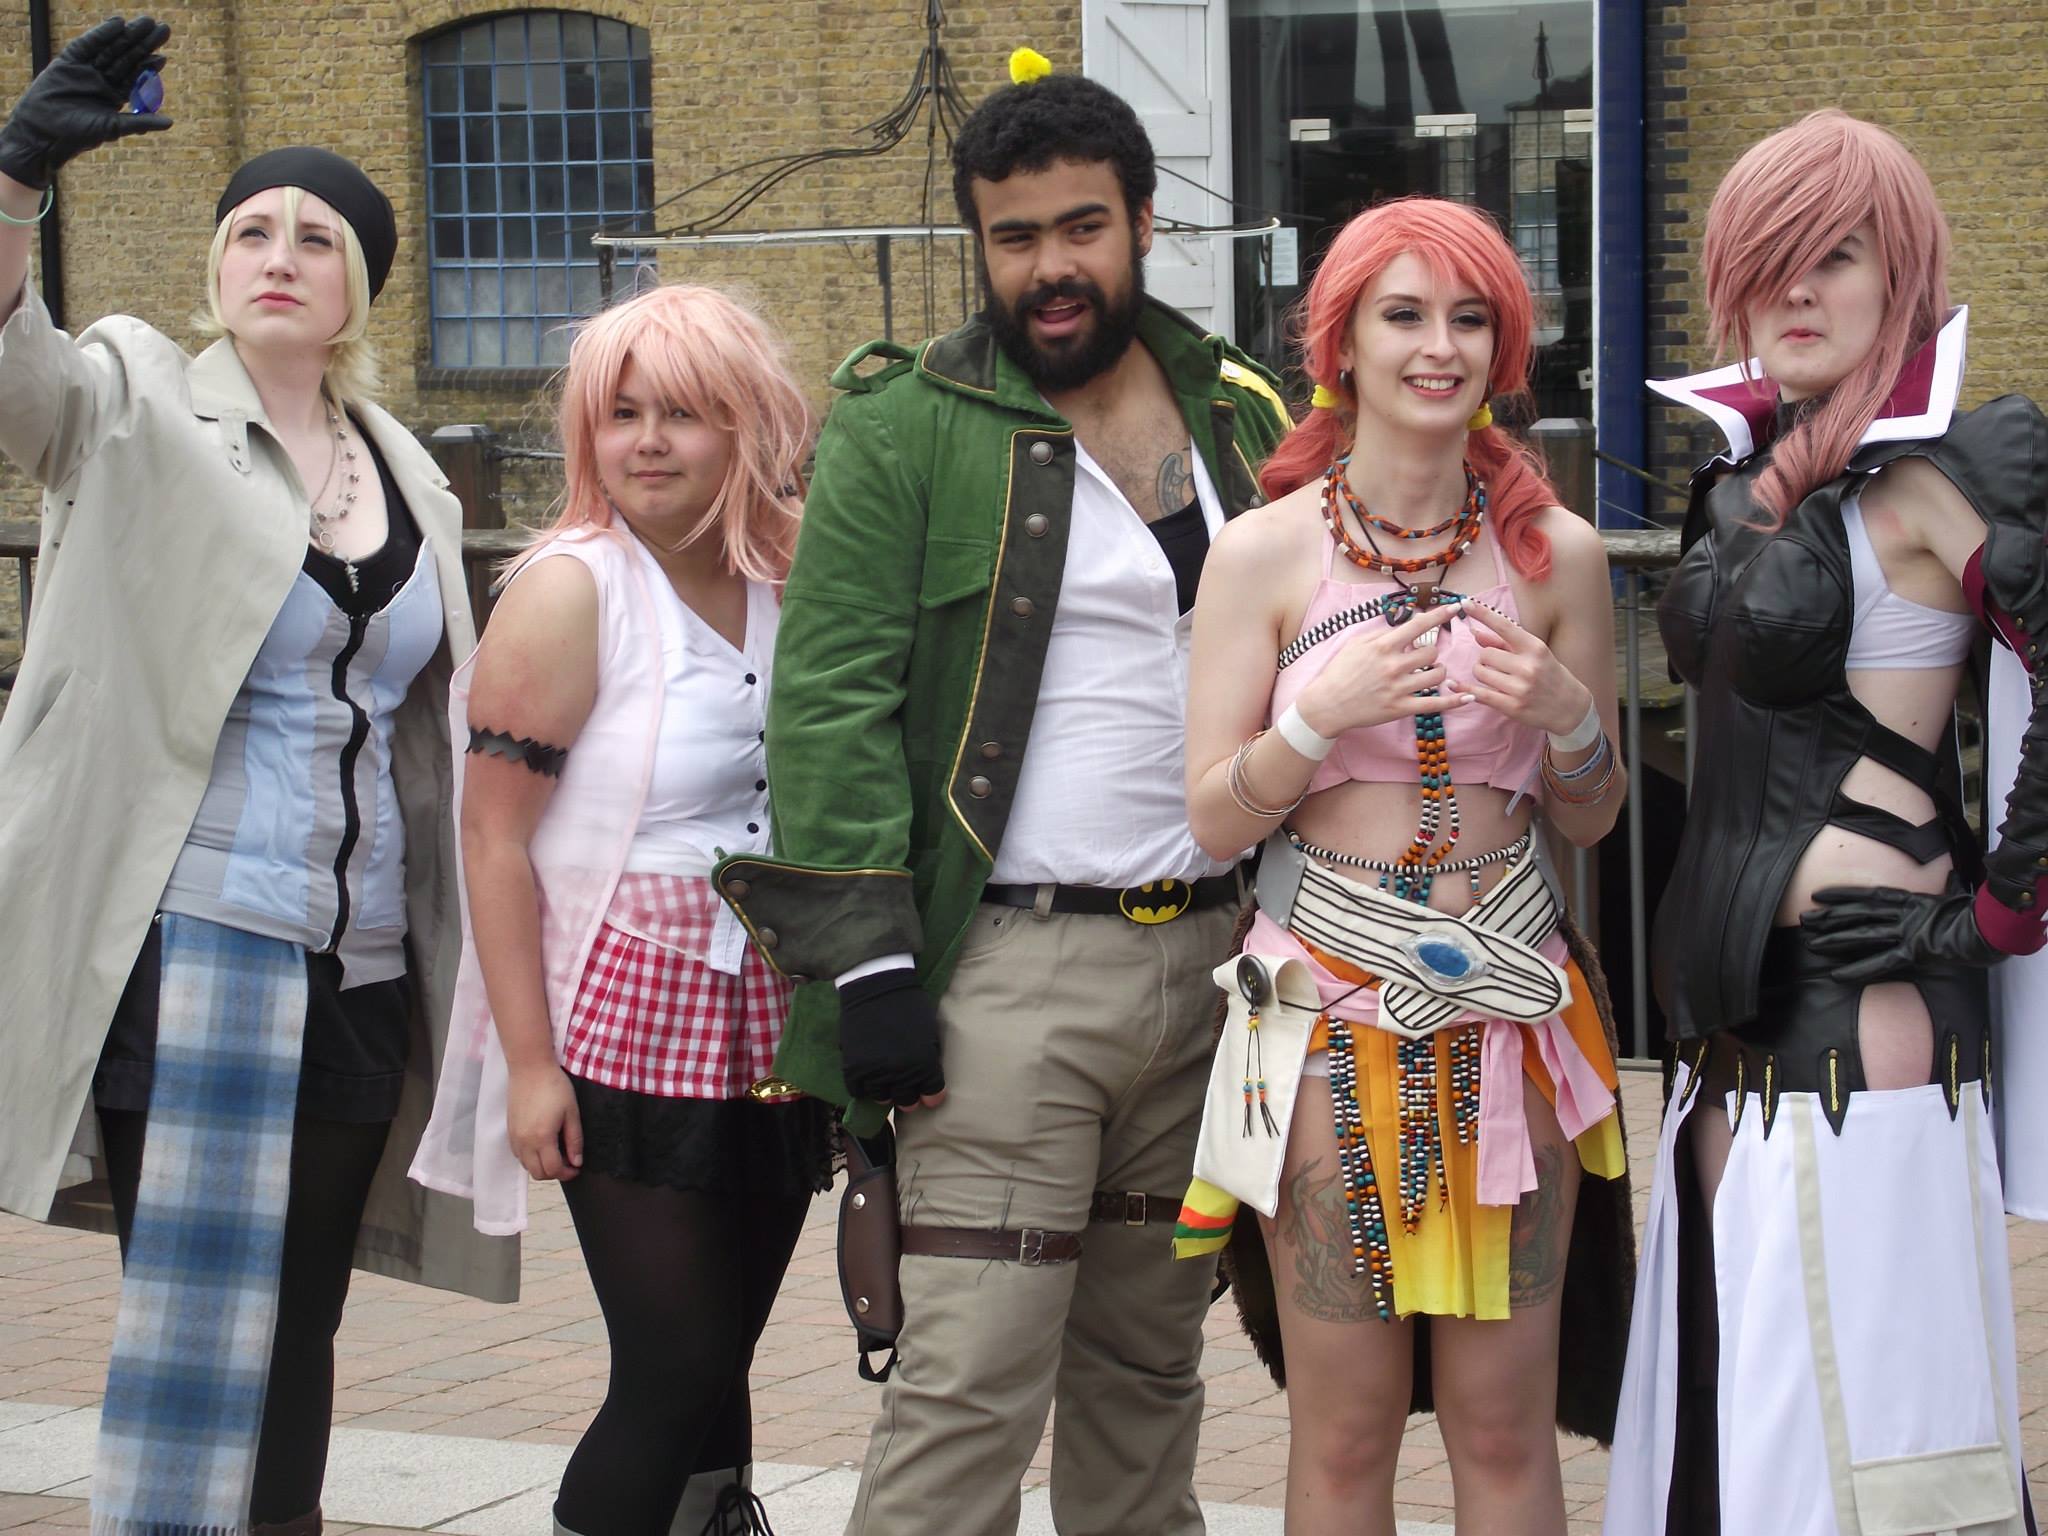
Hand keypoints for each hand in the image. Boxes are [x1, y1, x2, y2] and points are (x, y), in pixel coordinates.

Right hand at [0, 16, 170, 190]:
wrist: (45, 132)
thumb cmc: (79, 134)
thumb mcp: (113, 127)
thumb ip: (140, 121)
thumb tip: (171, 122)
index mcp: (116, 94)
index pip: (137, 76)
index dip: (150, 65)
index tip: (164, 56)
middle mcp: (104, 78)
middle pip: (128, 57)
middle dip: (145, 43)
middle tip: (163, 29)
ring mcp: (87, 68)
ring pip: (112, 48)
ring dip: (129, 35)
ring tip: (146, 22)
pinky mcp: (69, 60)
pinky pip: (89, 43)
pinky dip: (103, 33)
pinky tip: (118, 23)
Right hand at [506, 1061, 582, 1180]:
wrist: (530, 1068)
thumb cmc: (554, 1087)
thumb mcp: (572, 1112)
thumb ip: (574, 1140)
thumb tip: (576, 1162)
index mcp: (542, 1138)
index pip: (553, 1170)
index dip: (567, 1173)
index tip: (577, 1167)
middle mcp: (524, 1142)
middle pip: (538, 1173)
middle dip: (554, 1173)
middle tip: (568, 1161)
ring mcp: (514, 1137)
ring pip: (527, 1166)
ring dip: (541, 1165)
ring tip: (556, 1152)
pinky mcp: (509, 1131)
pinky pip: (519, 1155)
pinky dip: (530, 1157)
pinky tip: (542, 1144)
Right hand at [837, 967, 945, 1109]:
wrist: (876, 987)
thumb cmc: (909, 1005)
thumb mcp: (930, 1033)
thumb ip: (930, 1060)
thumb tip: (928, 1082)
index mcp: (924, 1064)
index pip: (932, 1095)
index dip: (931, 1096)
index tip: (929, 1094)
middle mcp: (901, 1074)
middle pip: (907, 1101)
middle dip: (909, 1097)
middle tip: (905, 1088)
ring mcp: (875, 1073)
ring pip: (882, 1099)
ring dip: (885, 1092)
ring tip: (885, 1081)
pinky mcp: (853, 1068)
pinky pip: (858, 1091)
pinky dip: (863, 1087)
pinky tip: (867, 1077)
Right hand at [1296, 600, 1468, 736]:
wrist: (1326, 704)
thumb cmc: (1339, 671)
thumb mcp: (1356, 644)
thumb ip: (1381, 633)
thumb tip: (1405, 623)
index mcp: (1382, 647)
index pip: (1418, 626)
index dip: (1440, 614)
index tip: (1456, 606)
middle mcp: (1393, 666)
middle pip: (1431, 652)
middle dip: (1431, 652)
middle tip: (1422, 656)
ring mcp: (1398, 688)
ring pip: (1437, 674)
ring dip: (1438, 671)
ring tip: (1429, 672)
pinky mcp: (1400, 708)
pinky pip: (1434, 704)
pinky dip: (1453, 701)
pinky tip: (1467, 697)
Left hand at [1453, 599, 1592, 735]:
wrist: (1570, 708)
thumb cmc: (1550, 675)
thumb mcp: (1534, 654)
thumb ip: (1504, 643)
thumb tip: (1475, 632)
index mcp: (1535, 647)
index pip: (1504, 626)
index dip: (1482, 613)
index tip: (1465, 602)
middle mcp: (1528, 666)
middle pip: (1485, 653)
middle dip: (1486, 658)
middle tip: (1498, 665)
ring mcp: (1520, 688)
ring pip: (1480, 672)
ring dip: (1482, 673)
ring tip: (1497, 678)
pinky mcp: (1512, 706)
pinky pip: (1479, 694)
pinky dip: (1465, 689)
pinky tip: (1454, 685)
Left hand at [1801, 886, 2001, 983]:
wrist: (1993, 927)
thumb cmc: (1976, 915)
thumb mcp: (1954, 897)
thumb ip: (1943, 889)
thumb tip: (1945, 880)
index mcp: (1913, 902)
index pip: (1870, 896)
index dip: (1844, 895)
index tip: (1819, 895)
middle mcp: (1906, 915)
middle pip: (1860, 914)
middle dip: (1830, 917)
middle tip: (1804, 919)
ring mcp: (1909, 932)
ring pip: (1864, 934)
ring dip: (1836, 938)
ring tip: (1810, 942)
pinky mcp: (1915, 950)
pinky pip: (1882, 962)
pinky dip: (1859, 968)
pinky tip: (1838, 974)